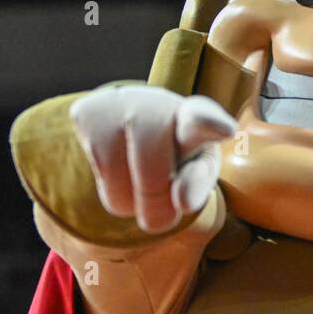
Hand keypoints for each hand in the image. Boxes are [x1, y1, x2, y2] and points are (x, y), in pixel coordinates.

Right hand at [69, 85, 237, 234]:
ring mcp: (119, 104)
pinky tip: (119, 169)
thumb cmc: (177, 152)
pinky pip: (100, 181)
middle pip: (152, 176)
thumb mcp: (197, 168)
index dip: (210, 125)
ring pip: (121, 190)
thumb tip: (181, 200)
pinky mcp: (88, 112)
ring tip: (140, 182)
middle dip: (158, 205)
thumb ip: (197, 185)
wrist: (136, 124)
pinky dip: (113, 194)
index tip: (224, 129)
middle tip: (163, 210)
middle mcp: (156, 103)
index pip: (201, 120)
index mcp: (195, 115)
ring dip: (132, 203)